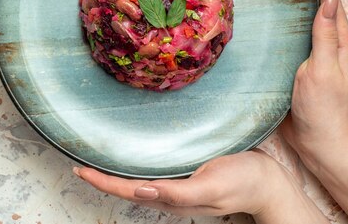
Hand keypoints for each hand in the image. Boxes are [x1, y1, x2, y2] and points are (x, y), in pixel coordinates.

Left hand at [74, 149, 327, 222]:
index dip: (102, 182)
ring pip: (138, 178)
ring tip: (95, 156)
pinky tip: (130, 150)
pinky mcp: (185, 170)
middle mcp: (169, 191)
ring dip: (115, 169)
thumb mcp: (212, 187)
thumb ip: (178, 193)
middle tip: (79, 161)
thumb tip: (143, 192)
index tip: (79, 169)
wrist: (268, 181)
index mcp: (172, 197)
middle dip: (102, 175)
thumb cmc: (244, 182)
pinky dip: (135, 161)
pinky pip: (153, 168)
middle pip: (127, 186)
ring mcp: (177, 181)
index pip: (127, 191)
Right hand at [280, 0, 347, 158]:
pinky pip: (295, 35)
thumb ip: (324, 37)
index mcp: (339, 43)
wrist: (317, 140)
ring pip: (308, 19)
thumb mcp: (322, 70)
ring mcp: (315, 55)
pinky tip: (275, 17)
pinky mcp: (300, 64)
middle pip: (322, 4)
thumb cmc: (321, 108)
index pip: (331, 0)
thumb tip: (327, 1)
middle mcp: (329, 45)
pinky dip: (288, 19)